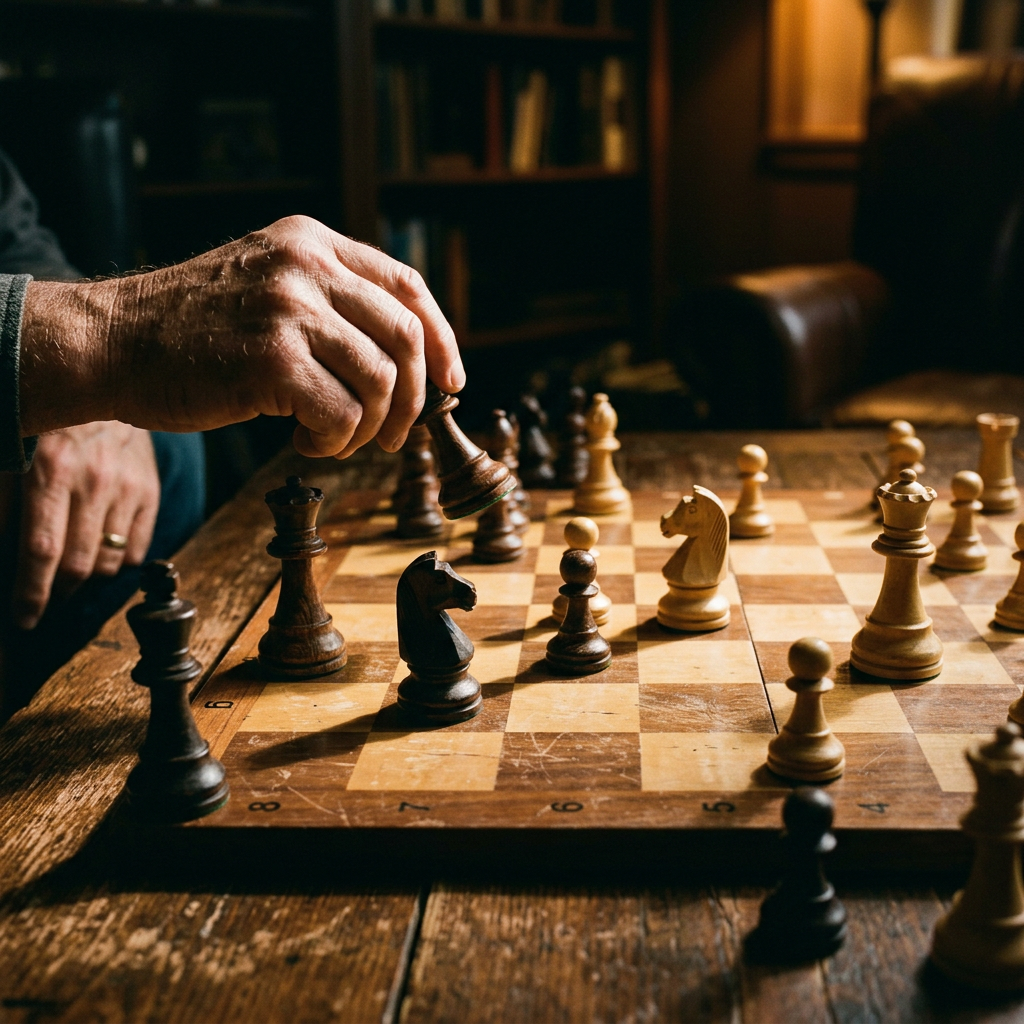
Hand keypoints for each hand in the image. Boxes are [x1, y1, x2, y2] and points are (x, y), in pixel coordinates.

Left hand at [13, 422, 158, 629]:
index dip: (31, 593)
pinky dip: (118, 561)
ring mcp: (127, 487)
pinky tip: (101, 551)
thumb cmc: (46, 419)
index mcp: (50, 471)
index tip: (24, 619)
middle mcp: (94, 482)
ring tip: (71, 573)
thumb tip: (4, 552)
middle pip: (79, 565)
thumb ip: (2, 504)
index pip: (42, 550)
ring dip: (87, 577)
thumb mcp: (11, 453)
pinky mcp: (149, 490)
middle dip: (57, 592)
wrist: (102, 377)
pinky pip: (138, 548)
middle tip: (44, 599)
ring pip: (109, 562)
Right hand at [19, 216, 465, 457]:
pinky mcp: (271, 359)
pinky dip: (335, 441)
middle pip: (404, 338)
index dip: (441, 339)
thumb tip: (405, 360)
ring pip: (378, 382)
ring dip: (367, 427)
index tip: (452, 382)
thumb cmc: (194, 329)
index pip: (407, 286)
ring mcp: (288, 309)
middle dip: (412, 399)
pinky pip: (341, 414)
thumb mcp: (267, 285)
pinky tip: (304, 441)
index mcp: (312, 243)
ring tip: (332, 438)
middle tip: (393, 437)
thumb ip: (331, 302)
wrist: (113, 341)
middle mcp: (306, 266)